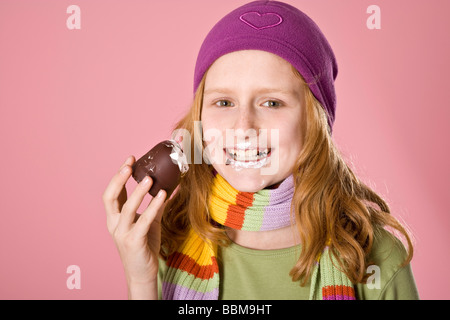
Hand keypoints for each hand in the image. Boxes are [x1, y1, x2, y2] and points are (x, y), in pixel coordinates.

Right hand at [102, 156, 166, 295]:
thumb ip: (155, 206)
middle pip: (110, 197)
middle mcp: (114, 224)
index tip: (130, 160)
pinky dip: (153, 206)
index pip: (112, 193)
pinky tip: (162, 195)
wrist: (143, 273)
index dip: (119, 175)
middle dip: (119, 179)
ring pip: (126, 208)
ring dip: (137, 191)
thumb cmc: (144, 246)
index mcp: (115, 218)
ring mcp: (122, 233)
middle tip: (131, 165)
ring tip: (149, 178)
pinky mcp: (134, 242)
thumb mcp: (149, 222)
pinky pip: (143, 221)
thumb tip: (170, 187)